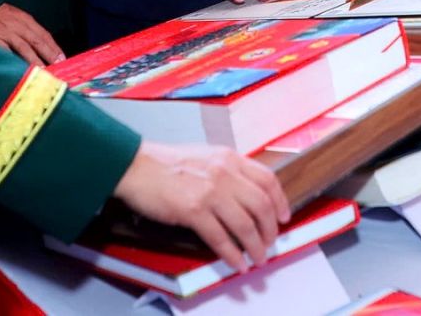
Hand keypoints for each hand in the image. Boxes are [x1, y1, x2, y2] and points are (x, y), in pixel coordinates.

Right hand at [0, 4, 64, 65]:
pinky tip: (20, 70)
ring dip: (34, 61)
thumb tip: (41, 50)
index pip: (43, 34)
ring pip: (23, 48)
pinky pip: (5, 52)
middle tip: (57, 66)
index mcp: (23, 19)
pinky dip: (14, 61)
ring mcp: (4, 32)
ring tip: (43, 71)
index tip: (62, 58)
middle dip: (49, 54)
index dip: (54, 47)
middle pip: (37, 41)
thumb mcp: (13, 18)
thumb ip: (25, 31)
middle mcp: (16, 24)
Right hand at [112, 141, 290, 272]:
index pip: (267, 179)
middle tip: (271, 242)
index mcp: (229, 158)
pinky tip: (237, 263)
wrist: (136, 165)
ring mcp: (210, 192)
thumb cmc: (166, 162)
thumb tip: (245, 192)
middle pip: (261, 205)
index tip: (284, 216)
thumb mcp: (206, 156)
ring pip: (245, 225)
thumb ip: (227, 170)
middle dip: (270, 229)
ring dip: (256, 246)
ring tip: (258, 258)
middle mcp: (224, 173)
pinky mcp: (193, 210)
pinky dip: (232, 254)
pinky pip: (220, 238)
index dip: (280, 201)